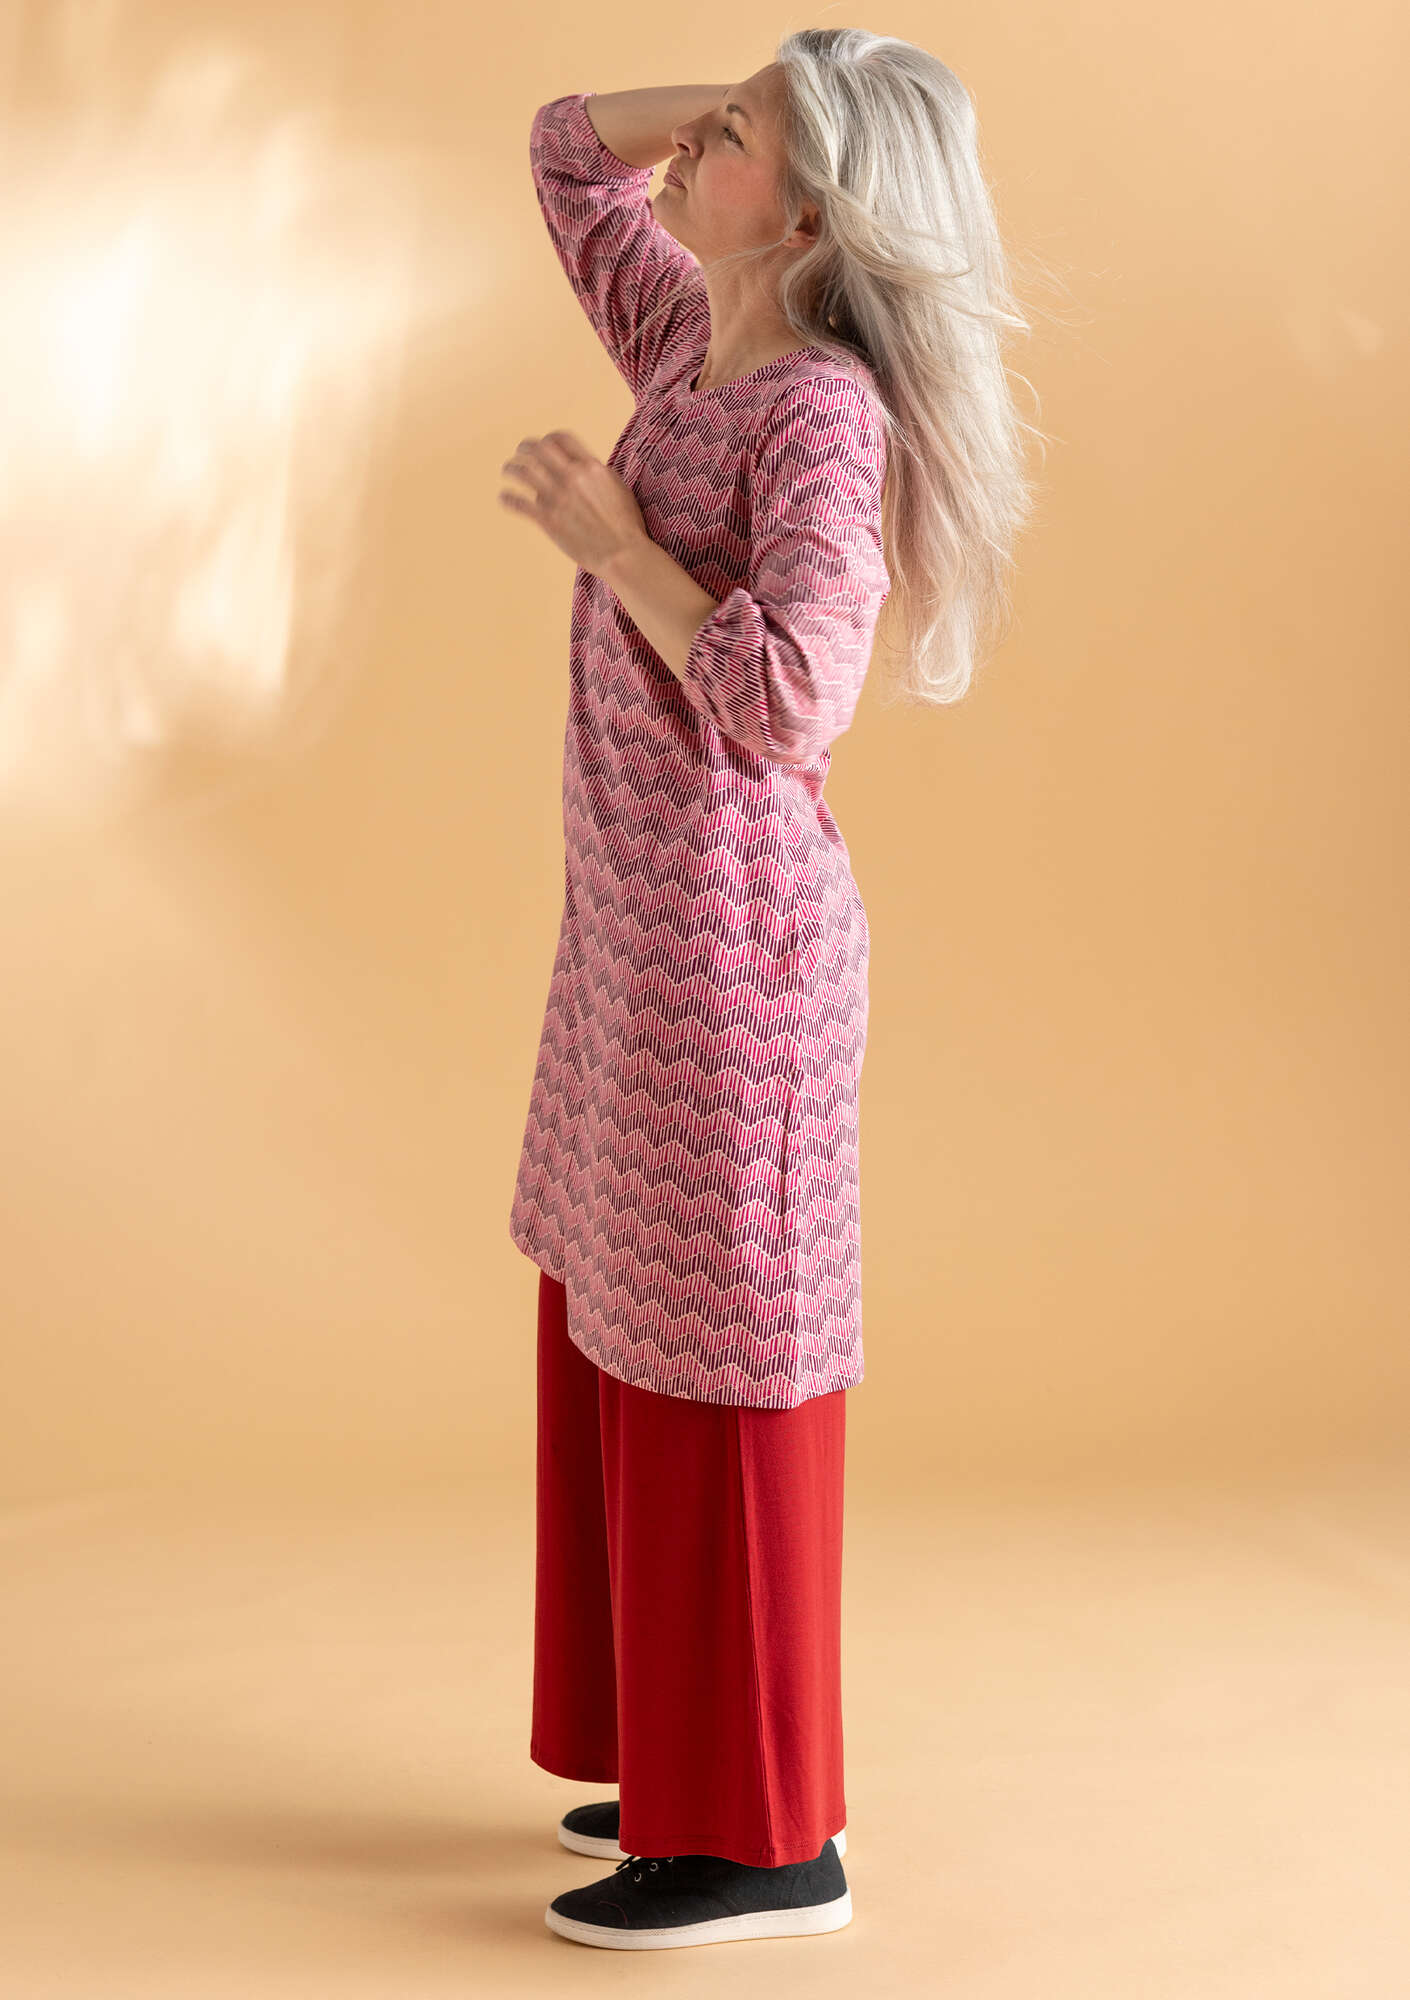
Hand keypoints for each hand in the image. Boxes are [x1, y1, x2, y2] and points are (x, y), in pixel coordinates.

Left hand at [498, 430, 648, 578]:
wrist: (622, 553)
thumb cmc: (626, 524)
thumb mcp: (617, 487)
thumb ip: (596, 473)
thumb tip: (582, 466)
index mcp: (590, 466)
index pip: (560, 438)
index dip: (548, 439)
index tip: (543, 445)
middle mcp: (571, 477)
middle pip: (538, 448)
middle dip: (526, 447)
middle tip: (521, 452)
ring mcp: (557, 498)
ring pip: (522, 471)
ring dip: (511, 468)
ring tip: (509, 470)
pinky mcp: (547, 520)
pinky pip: (518, 503)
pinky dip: (507, 499)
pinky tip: (504, 498)